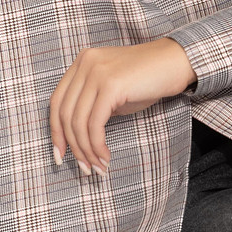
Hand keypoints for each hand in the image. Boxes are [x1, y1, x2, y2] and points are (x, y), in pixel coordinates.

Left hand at [49, 38, 197, 176]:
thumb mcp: (112, 90)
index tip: (60, 155)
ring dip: (86, 151)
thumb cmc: (147, 80)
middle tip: (84, 168)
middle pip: (64, 114)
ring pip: (78, 122)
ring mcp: (96, 72)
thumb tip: (77, 139)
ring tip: (98, 168)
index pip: (57, 102)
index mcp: (81, 62)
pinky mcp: (111, 85)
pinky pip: (95, 123)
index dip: (56, 132)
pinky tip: (106, 156)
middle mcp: (85, 64)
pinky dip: (97, 145)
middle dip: (72, 147)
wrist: (175, 63)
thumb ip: (92, 104)